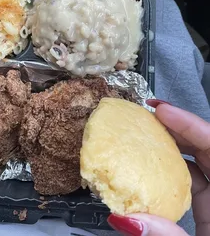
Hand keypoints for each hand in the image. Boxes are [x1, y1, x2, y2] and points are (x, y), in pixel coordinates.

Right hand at [107, 100, 209, 235]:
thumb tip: (127, 217)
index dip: (190, 124)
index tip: (161, 110)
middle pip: (208, 148)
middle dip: (179, 128)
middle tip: (150, 116)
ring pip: (200, 162)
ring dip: (173, 146)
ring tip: (148, 134)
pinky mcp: (209, 210)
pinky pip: (192, 180)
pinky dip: (171, 170)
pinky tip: (153, 166)